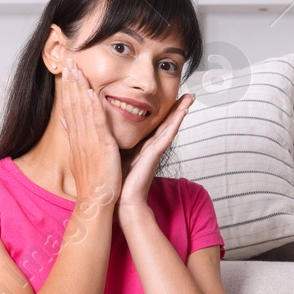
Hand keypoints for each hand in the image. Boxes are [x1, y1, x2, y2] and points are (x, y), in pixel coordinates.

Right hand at [57, 58, 121, 215]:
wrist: (96, 200)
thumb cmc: (92, 182)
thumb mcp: (81, 157)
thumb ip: (75, 138)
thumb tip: (64, 123)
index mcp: (77, 139)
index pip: (70, 108)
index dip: (68, 90)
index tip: (66, 73)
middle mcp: (80, 137)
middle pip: (72, 104)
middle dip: (70, 82)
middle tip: (68, 61)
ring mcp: (89, 140)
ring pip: (82, 109)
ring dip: (79, 88)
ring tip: (76, 69)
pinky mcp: (101, 146)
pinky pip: (96, 123)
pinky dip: (93, 107)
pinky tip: (91, 92)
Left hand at [118, 92, 193, 216]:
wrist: (120, 200)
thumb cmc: (116, 180)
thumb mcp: (114, 154)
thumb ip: (115, 142)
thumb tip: (103, 128)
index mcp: (143, 146)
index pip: (155, 124)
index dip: (163, 111)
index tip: (171, 97)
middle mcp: (152, 147)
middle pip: (167, 123)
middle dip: (177, 108)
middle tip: (188, 93)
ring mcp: (155, 150)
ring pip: (170, 126)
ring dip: (181, 111)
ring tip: (190, 97)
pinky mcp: (155, 154)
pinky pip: (167, 135)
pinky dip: (176, 122)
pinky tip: (183, 111)